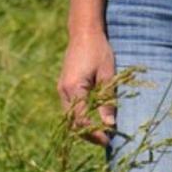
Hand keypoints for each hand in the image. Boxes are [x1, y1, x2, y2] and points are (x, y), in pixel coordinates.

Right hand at [57, 29, 115, 145]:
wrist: (84, 31)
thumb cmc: (98, 50)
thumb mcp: (107, 74)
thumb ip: (107, 100)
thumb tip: (110, 125)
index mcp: (73, 87)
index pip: (82, 120)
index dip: (95, 133)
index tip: (109, 140)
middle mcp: (63, 90)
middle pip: (71, 122)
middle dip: (88, 134)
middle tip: (106, 139)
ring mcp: (61, 88)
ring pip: (69, 117)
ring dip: (83, 126)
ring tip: (101, 131)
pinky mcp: (64, 86)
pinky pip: (69, 108)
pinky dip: (80, 117)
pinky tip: (93, 118)